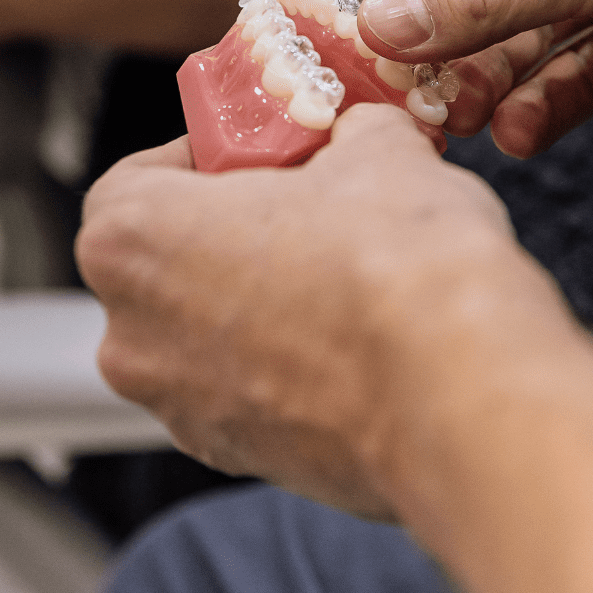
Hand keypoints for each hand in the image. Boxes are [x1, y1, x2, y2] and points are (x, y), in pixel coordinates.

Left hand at [77, 104, 561, 517]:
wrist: (459, 396)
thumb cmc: (397, 266)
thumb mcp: (378, 149)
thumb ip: (350, 133)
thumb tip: (361, 135)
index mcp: (133, 240)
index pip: (134, 180)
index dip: (198, 158)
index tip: (253, 152)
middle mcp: (134, 336)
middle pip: (166, 261)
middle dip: (230, 231)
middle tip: (305, 206)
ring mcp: (182, 408)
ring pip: (203, 332)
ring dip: (257, 300)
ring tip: (340, 274)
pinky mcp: (238, 458)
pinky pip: (246, 391)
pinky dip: (285, 365)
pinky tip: (354, 339)